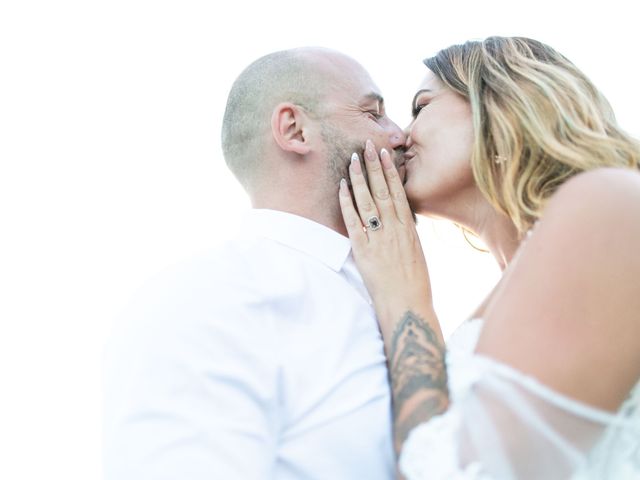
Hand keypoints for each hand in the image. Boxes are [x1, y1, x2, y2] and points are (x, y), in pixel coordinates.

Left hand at [338, 139, 433, 326]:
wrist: (408, 306)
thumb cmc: (414, 285)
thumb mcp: (416, 254)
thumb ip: (406, 236)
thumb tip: (401, 222)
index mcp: (409, 229)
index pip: (399, 192)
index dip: (391, 171)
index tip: (385, 154)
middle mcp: (395, 229)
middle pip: (384, 191)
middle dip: (374, 167)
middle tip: (368, 144)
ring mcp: (380, 238)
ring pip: (368, 201)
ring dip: (360, 178)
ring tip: (353, 159)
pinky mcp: (365, 250)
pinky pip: (354, 221)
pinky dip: (347, 203)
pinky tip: (342, 187)